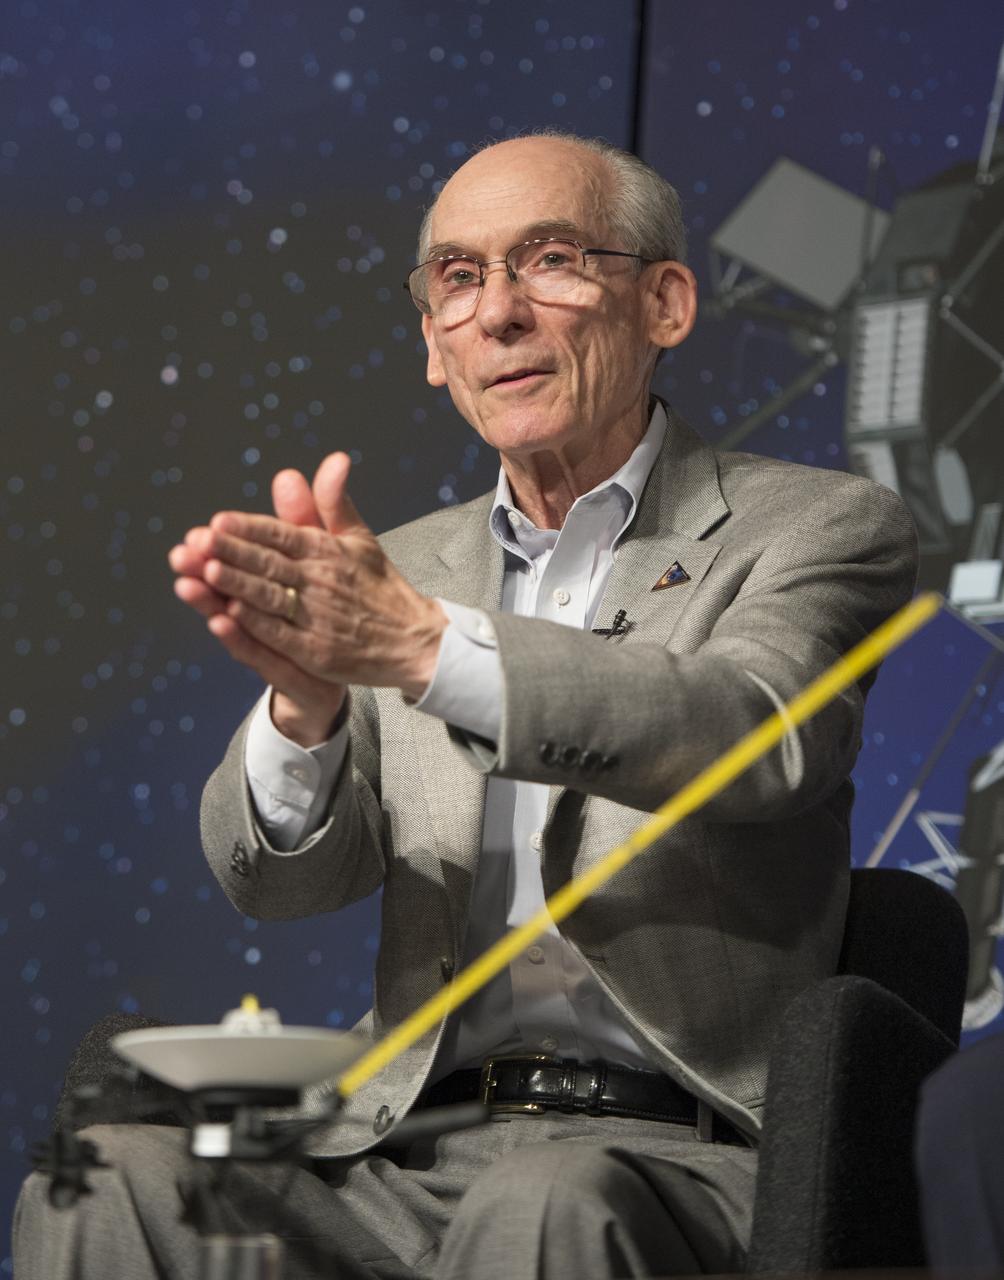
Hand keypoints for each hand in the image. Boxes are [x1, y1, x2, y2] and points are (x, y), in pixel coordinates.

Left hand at [169, 455, 446, 743]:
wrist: (413, 641)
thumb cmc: (378, 587)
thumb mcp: (359, 539)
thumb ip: (334, 502)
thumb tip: (334, 458)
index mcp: (328, 551)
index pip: (283, 535)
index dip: (250, 527)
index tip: (218, 520)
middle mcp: (322, 581)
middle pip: (271, 563)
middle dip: (233, 551)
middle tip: (198, 539)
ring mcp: (320, 618)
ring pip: (271, 597)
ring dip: (238, 584)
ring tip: (207, 570)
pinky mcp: (318, 651)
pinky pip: (281, 635)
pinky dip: (255, 625)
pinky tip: (228, 614)